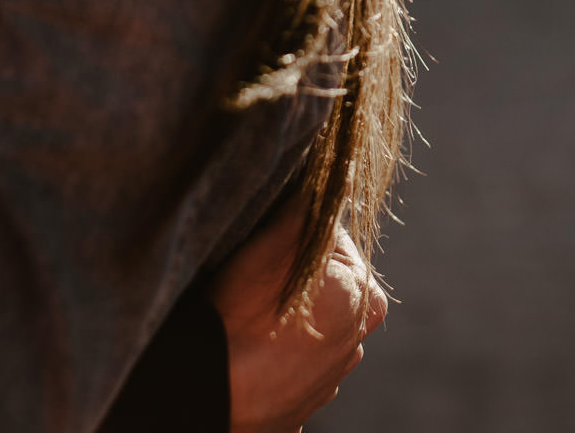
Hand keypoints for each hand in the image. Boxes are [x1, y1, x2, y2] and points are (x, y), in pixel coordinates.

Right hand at [210, 197, 388, 432]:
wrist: (210, 389)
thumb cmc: (243, 311)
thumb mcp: (276, 241)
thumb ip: (312, 204)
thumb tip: (340, 166)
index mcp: (365, 297)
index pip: (334, 244)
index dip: (295, 236)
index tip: (263, 245)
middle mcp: (356, 341)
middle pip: (324, 288)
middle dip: (294, 280)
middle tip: (251, 282)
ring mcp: (328, 381)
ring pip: (307, 331)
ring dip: (283, 321)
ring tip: (245, 318)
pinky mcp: (298, 411)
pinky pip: (286, 373)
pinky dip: (271, 364)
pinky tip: (247, 355)